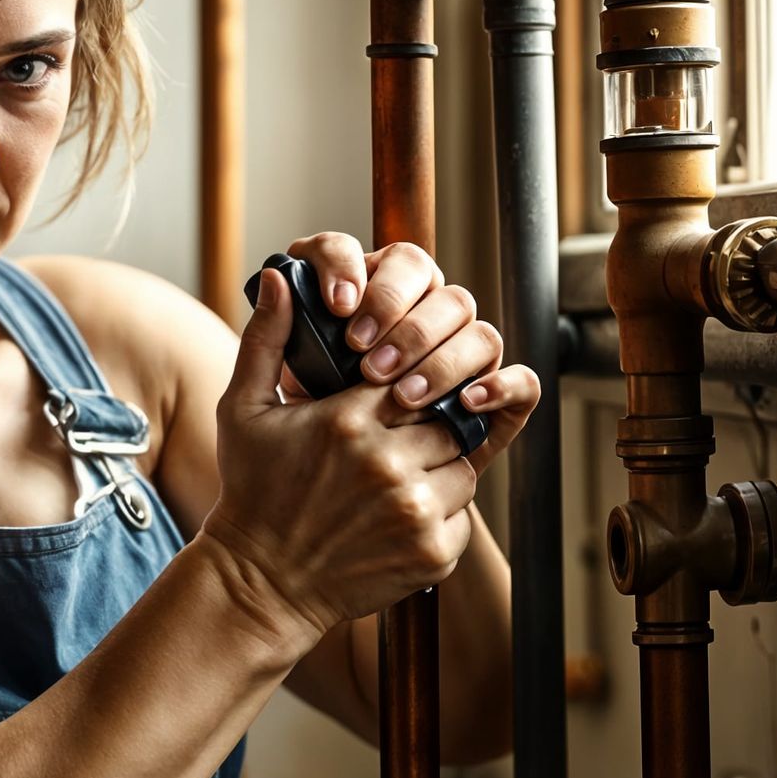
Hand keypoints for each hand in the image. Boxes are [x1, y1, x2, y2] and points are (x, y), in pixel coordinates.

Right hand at [201, 233, 537, 634]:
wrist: (260, 581)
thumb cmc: (252, 490)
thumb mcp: (244, 410)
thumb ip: (266, 339)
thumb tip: (278, 277)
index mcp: (347, 419)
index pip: (413, 376)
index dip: (405, 388)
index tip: (389, 402)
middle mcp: (386, 462)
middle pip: (445, 419)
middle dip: (423, 431)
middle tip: (389, 449)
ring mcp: (414, 508)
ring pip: (461, 466)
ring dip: (436, 472)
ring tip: (390, 485)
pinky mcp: (433, 550)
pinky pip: (462, 515)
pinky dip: (438, 515)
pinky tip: (393, 521)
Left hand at [279, 232, 538, 480]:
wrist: (312, 516)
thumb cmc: (285, 454)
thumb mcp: (256, 401)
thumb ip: (265, 340)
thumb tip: (274, 278)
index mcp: (372, 305)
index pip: (385, 261)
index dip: (368, 273)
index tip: (336, 306)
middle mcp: (420, 324)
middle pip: (436, 288)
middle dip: (402, 318)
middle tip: (366, 361)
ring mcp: (457, 363)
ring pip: (475, 329)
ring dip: (441, 354)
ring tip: (403, 393)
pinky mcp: (487, 407)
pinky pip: (520, 383)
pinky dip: (503, 385)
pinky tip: (466, 402)